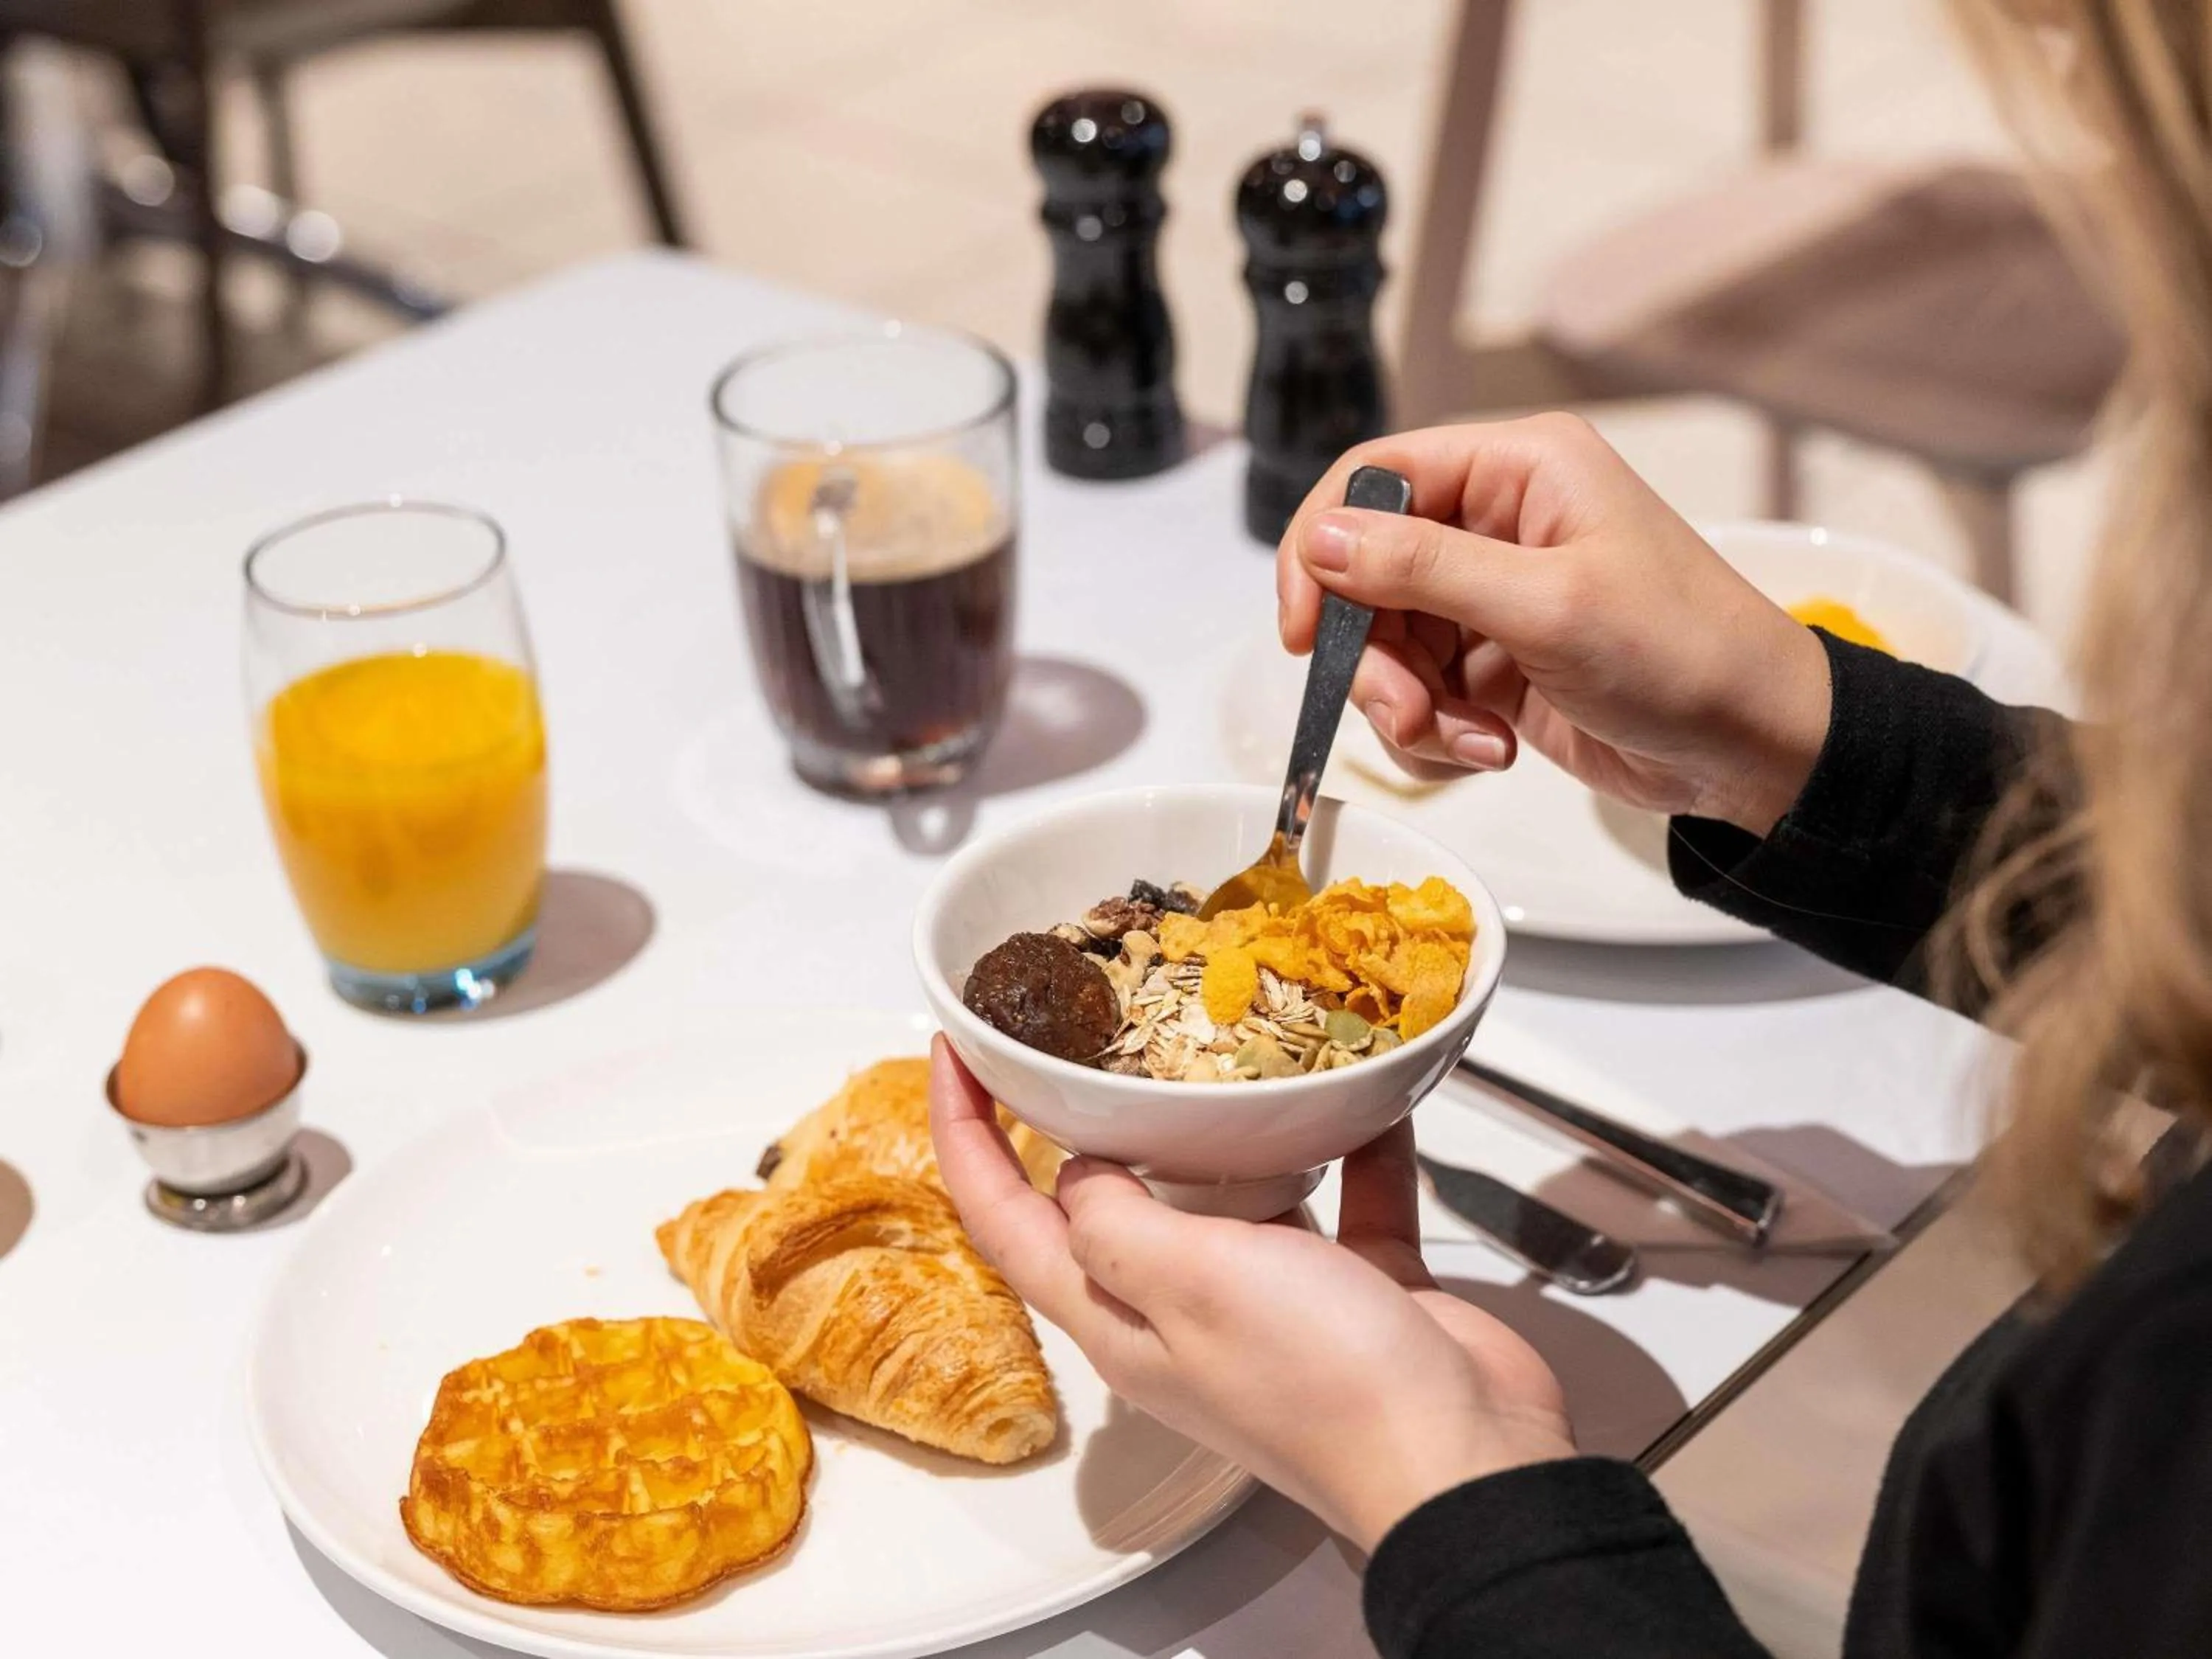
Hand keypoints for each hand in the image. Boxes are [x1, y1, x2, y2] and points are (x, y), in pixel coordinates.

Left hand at [928, 1039, 1574, 1551]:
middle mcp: (1182, 1312)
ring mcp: (1270, 1302)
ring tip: (1212, 1039)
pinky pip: (1342, 1197)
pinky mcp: (1355, 1290)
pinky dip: (1350, 1145)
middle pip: (1100, 1201)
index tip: (953, 1049)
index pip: (1004, 1221)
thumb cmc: (1324, 1383)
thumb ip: (1115, 1221)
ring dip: (1215, 1123)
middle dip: (1075, 1114)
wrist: (1463, 1460)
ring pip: (1221, 1191)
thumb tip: (1075, 1170)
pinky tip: (1363, 1093)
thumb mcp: (1188, 1282)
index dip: (963, 1134)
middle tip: (1073, 1028)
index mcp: (1120, 1319)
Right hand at [1277, 414, 1831, 834]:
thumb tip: (1322, 539)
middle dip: (1372, 656)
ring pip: (1388, 643)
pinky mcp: (1498, 661)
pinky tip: (1489, 752)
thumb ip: (1423, 568)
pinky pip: (1422, 690)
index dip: (1322, 547)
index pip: (1375, 477)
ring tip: (1466, 743)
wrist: (1757, 747)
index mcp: (1520, 468)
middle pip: (1369, 573)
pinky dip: (1436, 732)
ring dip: (1406, 705)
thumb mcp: (1546, 605)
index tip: (1303, 630)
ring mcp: (1497, 594)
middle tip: (1402, 712)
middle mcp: (1501, 520)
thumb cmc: (1683, 654)